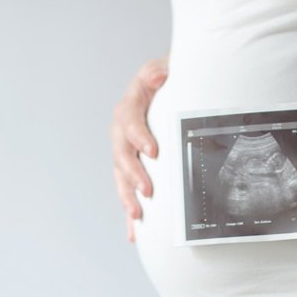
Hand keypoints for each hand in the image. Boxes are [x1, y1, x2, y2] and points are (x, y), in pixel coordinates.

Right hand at [110, 57, 167, 241]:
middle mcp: (124, 129)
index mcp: (132, 104)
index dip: (138, 135)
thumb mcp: (168, 66)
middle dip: (132, 173)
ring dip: (127, 196)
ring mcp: (127, 149)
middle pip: (121, 153)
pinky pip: (128, 189)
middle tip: (147, 190)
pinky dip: (130, 211)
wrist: (175, 83)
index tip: (153, 151)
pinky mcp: (134, 166)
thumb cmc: (173, 76)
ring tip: (136, 214)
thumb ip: (160, 71)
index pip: (129, 120)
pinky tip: (133, 231)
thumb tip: (158, 77)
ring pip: (120, 175)